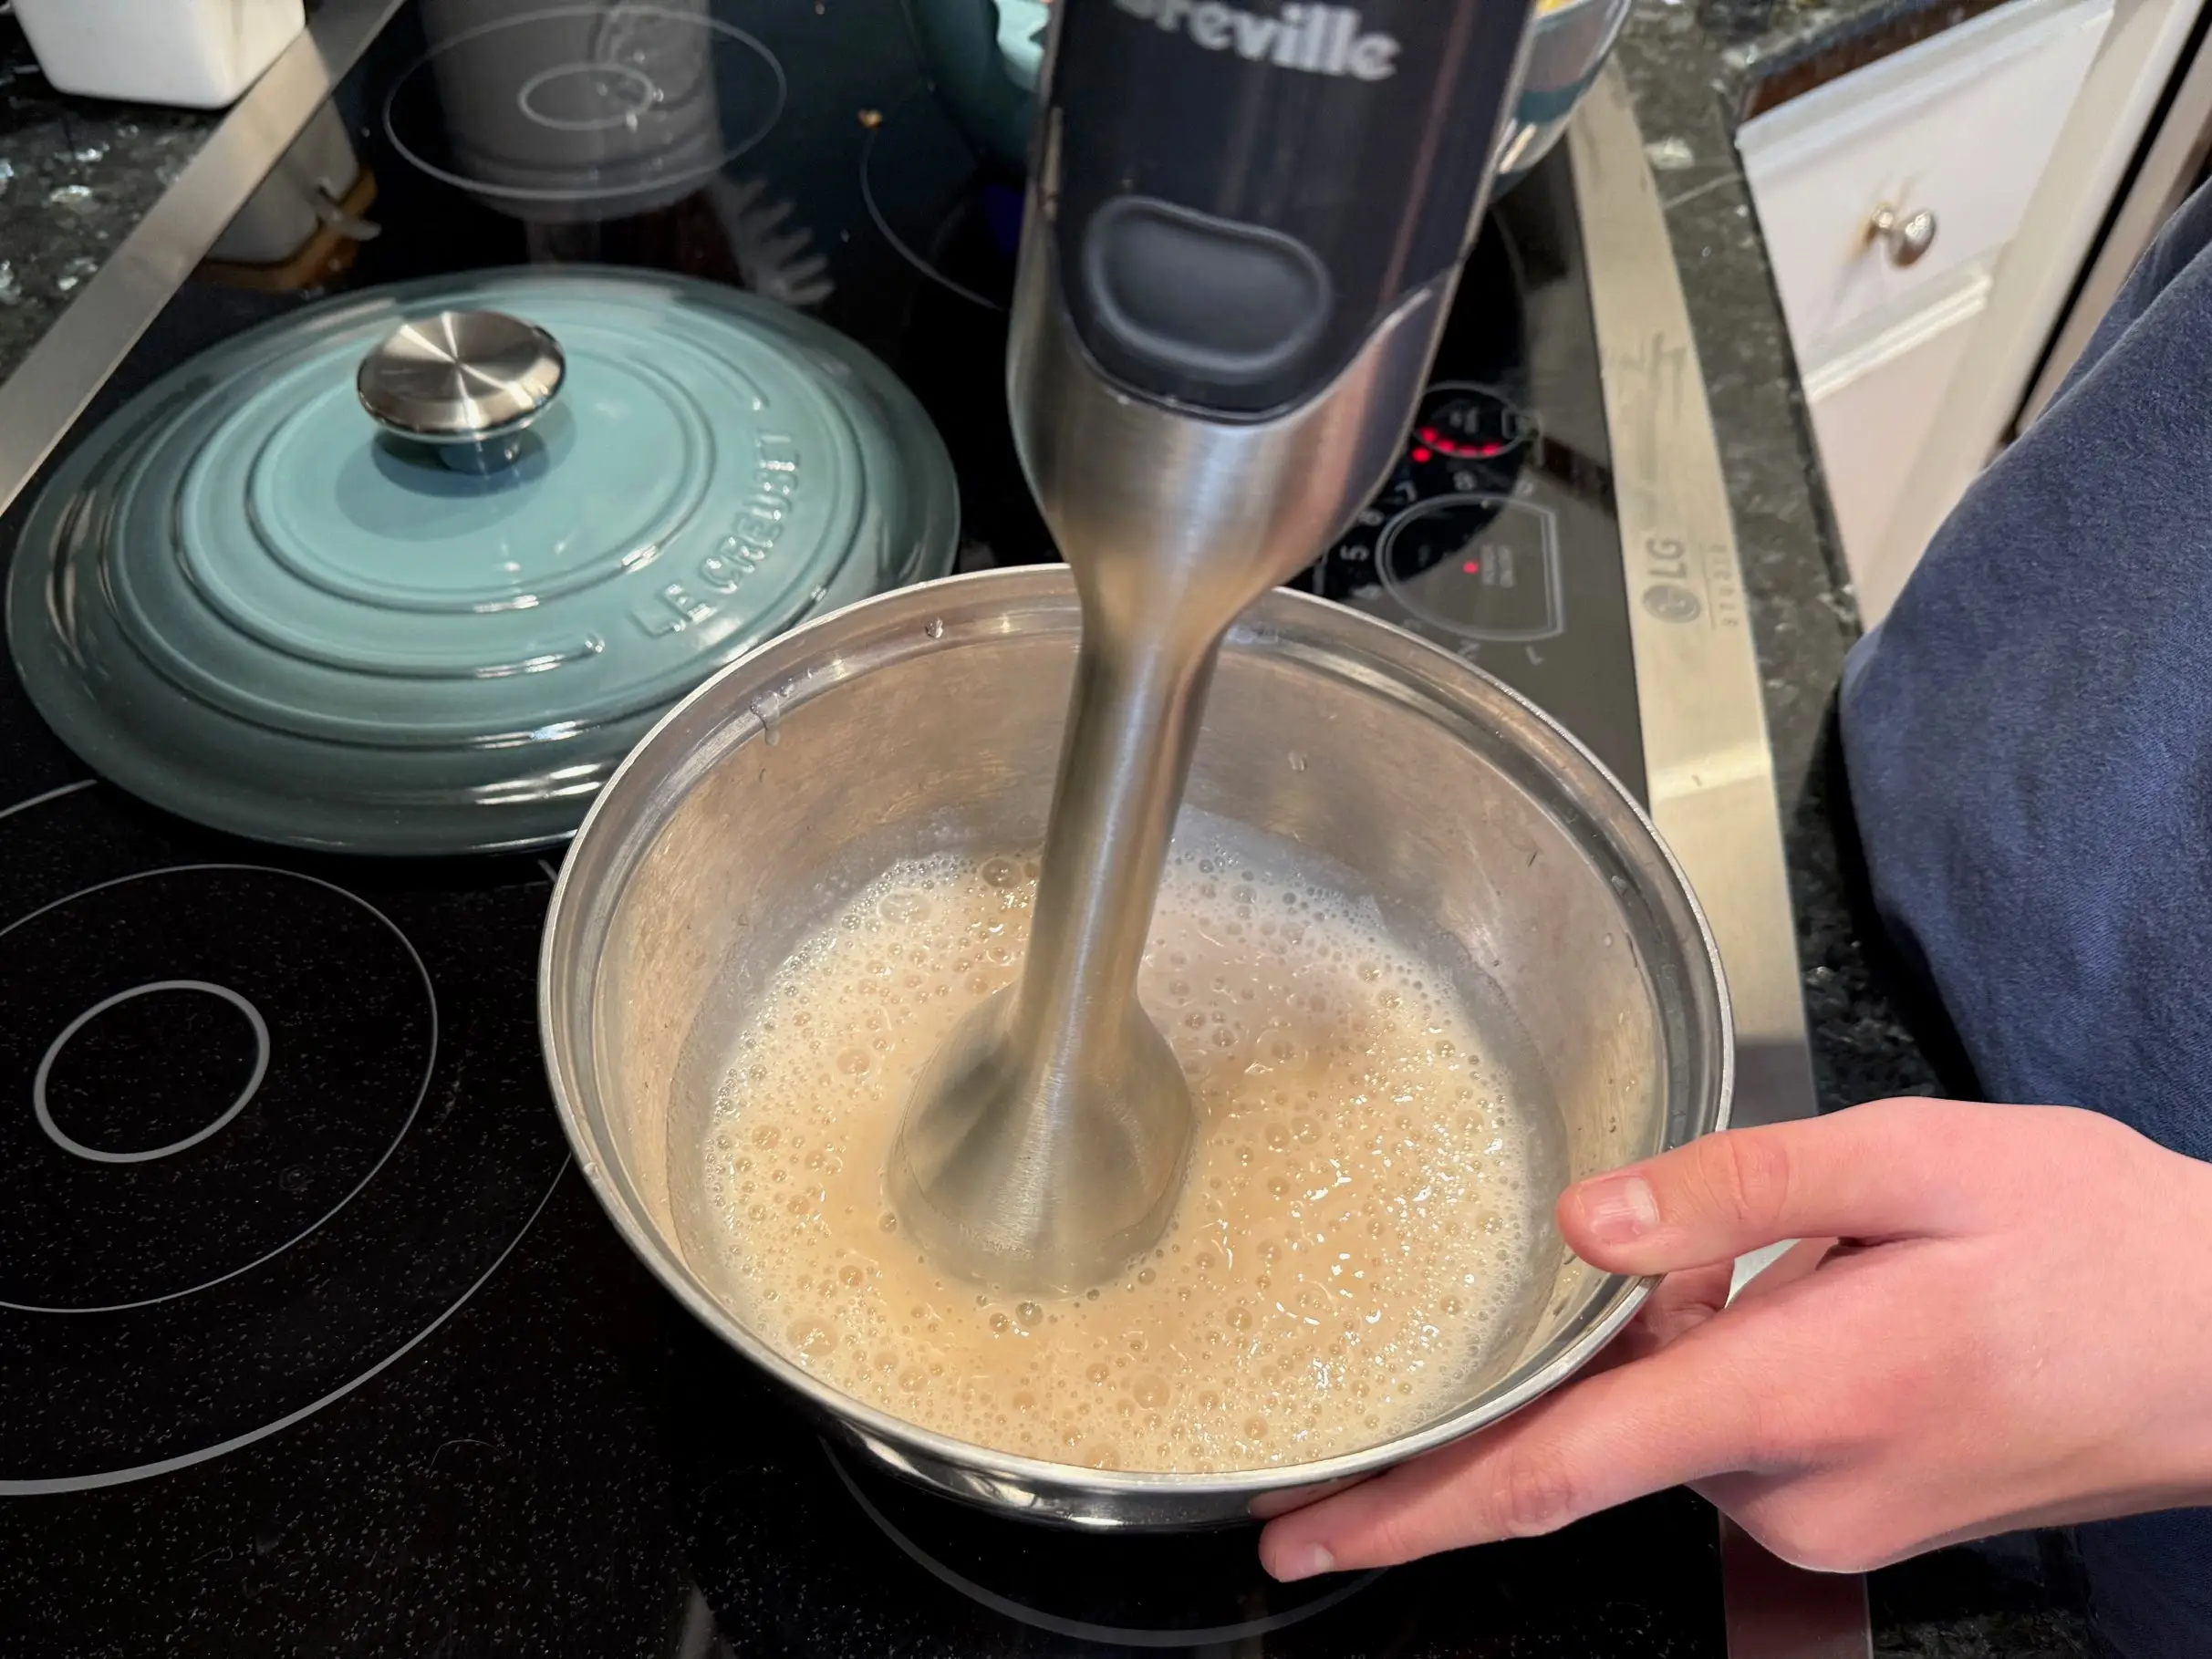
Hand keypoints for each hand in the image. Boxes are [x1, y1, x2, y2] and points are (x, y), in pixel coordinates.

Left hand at [1259, 1097, 2211, 1579]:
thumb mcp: (1917, 1160)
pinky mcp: (1854, 1515)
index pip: (1554, 1473)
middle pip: (1597, 1437)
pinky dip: (1716, 1374)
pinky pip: (1731, 1440)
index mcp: (1794, 1391)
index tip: (1304, 1534)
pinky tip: (1804, 1300)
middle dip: (1549, 1374)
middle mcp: (1794, 1484)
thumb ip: (1733, 1189)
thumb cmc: (2095, 1243)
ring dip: (1661, 1354)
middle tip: (1532, 1311)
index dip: (1412, 1511)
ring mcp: (1826, 1518)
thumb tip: (1585, 1226)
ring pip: (1669, 1429)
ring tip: (1793, 1256)